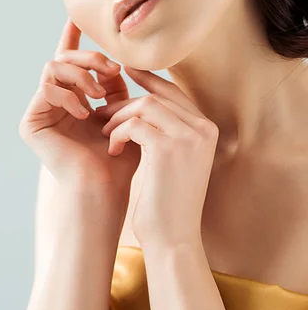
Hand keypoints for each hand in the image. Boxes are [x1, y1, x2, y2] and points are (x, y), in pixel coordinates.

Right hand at [18, 18, 140, 207]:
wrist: (105, 186)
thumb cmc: (119, 155)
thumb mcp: (123, 112)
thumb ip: (115, 87)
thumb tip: (116, 62)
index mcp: (75, 97)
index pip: (71, 61)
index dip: (72, 38)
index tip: (76, 17)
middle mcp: (55, 101)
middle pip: (64, 59)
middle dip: (90, 58)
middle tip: (112, 70)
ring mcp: (41, 111)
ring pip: (53, 68)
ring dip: (81, 75)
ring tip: (98, 95)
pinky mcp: (30, 122)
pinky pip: (46, 88)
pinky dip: (68, 95)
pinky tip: (84, 112)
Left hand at [94, 66, 218, 247]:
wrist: (173, 238)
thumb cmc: (168, 201)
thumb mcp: (174, 159)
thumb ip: (167, 129)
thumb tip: (142, 103)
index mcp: (206, 129)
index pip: (173, 92)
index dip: (149, 80)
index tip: (126, 71)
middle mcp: (203, 128)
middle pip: (157, 97)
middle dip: (125, 103)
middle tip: (102, 113)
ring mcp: (189, 136)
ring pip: (144, 106)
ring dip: (118, 118)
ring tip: (106, 135)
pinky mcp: (169, 148)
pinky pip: (134, 125)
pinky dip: (118, 134)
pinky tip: (113, 150)